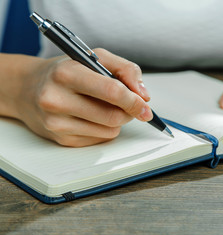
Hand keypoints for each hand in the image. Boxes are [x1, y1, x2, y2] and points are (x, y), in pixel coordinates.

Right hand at [12, 48, 151, 146]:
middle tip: (131, 105)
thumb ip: (125, 70)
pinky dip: (105, 128)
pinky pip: (100, 139)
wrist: (27, 89)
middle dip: (129, 112)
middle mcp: (57, 99)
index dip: (134, 100)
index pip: (111, 91)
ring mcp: (57, 123)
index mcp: (67, 73)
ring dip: (118, 120)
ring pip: (110, 130)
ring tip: (105, 106)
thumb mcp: (95, 57)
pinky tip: (93, 116)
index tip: (146, 105)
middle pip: (113, 116)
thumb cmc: (66, 71)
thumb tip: (144, 95)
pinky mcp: (61, 139)